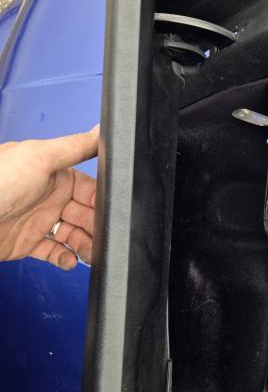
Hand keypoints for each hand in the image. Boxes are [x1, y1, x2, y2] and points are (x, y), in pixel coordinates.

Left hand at [0, 126, 98, 269]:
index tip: (115, 213)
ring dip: (86, 245)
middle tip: (105, 239)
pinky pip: (53, 252)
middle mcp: (49, 197)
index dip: (103, 202)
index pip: (91, 189)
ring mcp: (38, 221)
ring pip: (73, 235)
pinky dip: (64, 258)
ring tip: (89, 254)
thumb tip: (102, 130)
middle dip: (98, 227)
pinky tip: (69, 260)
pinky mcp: (27, 243)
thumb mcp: (41, 156)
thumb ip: (75, 147)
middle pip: (86, 214)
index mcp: (56, 174)